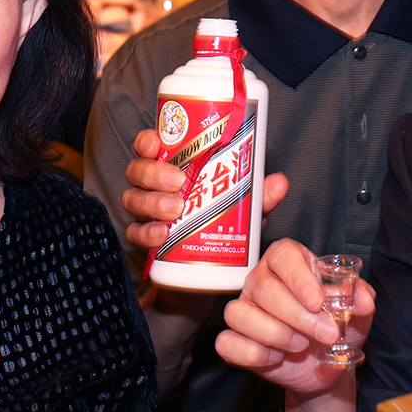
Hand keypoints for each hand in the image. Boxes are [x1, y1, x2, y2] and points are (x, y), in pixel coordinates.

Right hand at [119, 126, 287, 252]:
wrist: (207, 270)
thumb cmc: (221, 224)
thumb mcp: (243, 207)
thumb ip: (259, 195)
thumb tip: (278, 182)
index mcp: (170, 167)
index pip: (149, 147)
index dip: (147, 141)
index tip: (156, 143)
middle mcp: (152, 187)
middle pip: (137, 171)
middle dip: (154, 173)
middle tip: (179, 181)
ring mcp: (146, 213)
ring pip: (133, 199)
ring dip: (152, 202)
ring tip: (175, 210)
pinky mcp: (145, 241)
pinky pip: (134, 233)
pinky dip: (146, 233)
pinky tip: (162, 235)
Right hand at [215, 238, 367, 394]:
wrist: (326, 366)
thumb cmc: (337, 328)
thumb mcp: (356, 313)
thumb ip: (360, 300)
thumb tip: (364, 300)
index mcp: (288, 263)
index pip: (282, 255)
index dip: (298, 277)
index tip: (318, 301)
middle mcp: (260, 281)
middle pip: (263, 288)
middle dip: (297, 315)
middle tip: (326, 333)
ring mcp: (243, 310)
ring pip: (239, 314)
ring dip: (275, 334)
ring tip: (302, 345)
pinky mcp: (233, 340)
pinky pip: (228, 342)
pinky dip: (253, 353)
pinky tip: (276, 357)